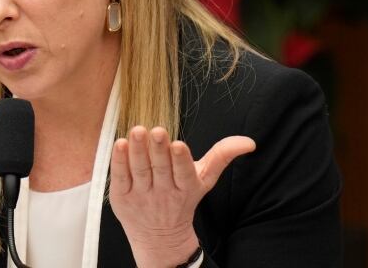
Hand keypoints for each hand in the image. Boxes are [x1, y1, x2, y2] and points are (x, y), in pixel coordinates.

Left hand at [109, 126, 254, 266]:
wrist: (159, 236)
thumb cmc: (182, 198)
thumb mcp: (204, 179)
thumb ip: (222, 157)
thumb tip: (249, 142)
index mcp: (186, 187)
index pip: (184, 173)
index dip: (180, 159)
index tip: (178, 144)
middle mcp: (163, 192)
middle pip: (160, 168)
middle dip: (158, 149)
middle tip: (156, 131)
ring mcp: (141, 194)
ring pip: (139, 170)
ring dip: (137, 151)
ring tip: (137, 131)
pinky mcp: (122, 196)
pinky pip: (119, 177)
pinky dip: (119, 161)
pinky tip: (119, 144)